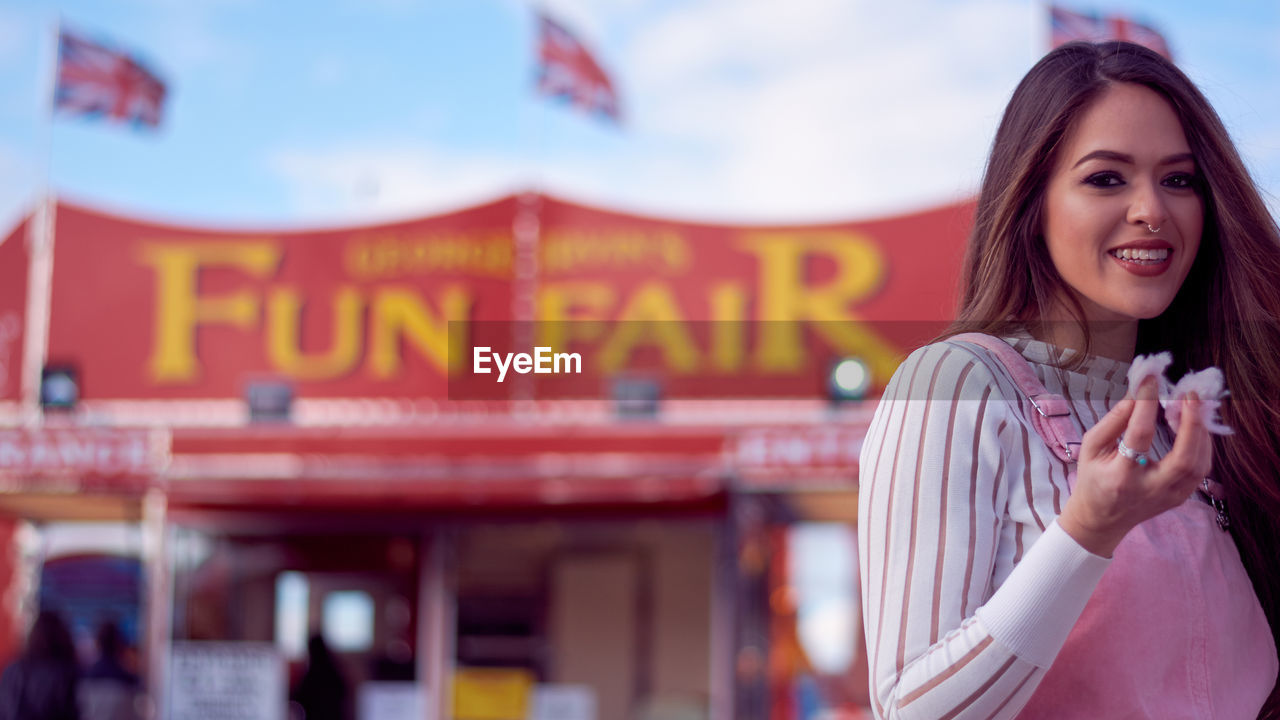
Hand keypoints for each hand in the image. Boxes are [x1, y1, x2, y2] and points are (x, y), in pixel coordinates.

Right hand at [1057, 376, 1212, 556]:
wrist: (1101, 519)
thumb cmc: (1093, 479)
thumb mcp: (1090, 448)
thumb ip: (1113, 421)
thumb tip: (1137, 396)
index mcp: (1121, 476)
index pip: (1139, 436)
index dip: (1145, 404)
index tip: (1150, 380)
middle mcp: (1150, 489)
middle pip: (1184, 459)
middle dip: (1191, 424)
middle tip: (1189, 395)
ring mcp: (1170, 497)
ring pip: (1199, 465)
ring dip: (1200, 432)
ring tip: (1192, 407)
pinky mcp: (1181, 498)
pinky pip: (1200, 469)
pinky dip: (1202, 445)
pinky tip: (1194, 427)